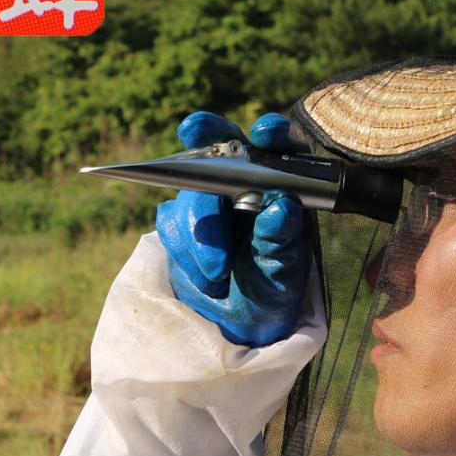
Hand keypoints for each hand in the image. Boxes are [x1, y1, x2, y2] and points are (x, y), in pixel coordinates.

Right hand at [156, 111, 310, 346]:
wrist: (238, 326)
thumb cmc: (272, 291)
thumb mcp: (284, 274)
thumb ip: (281, 242)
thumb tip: (279, 207)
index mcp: (280, 186)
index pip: (279, 146)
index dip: (272, 132)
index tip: (262, 135)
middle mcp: (243, 184)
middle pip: (222, 146)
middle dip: (206, 134)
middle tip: (193, 130)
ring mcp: (208, 200)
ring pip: (191, 190)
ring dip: (200, 232)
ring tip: (217, 273)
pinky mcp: (179, 221)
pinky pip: (171, 222)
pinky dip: (186, 251)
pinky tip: (206, 276)